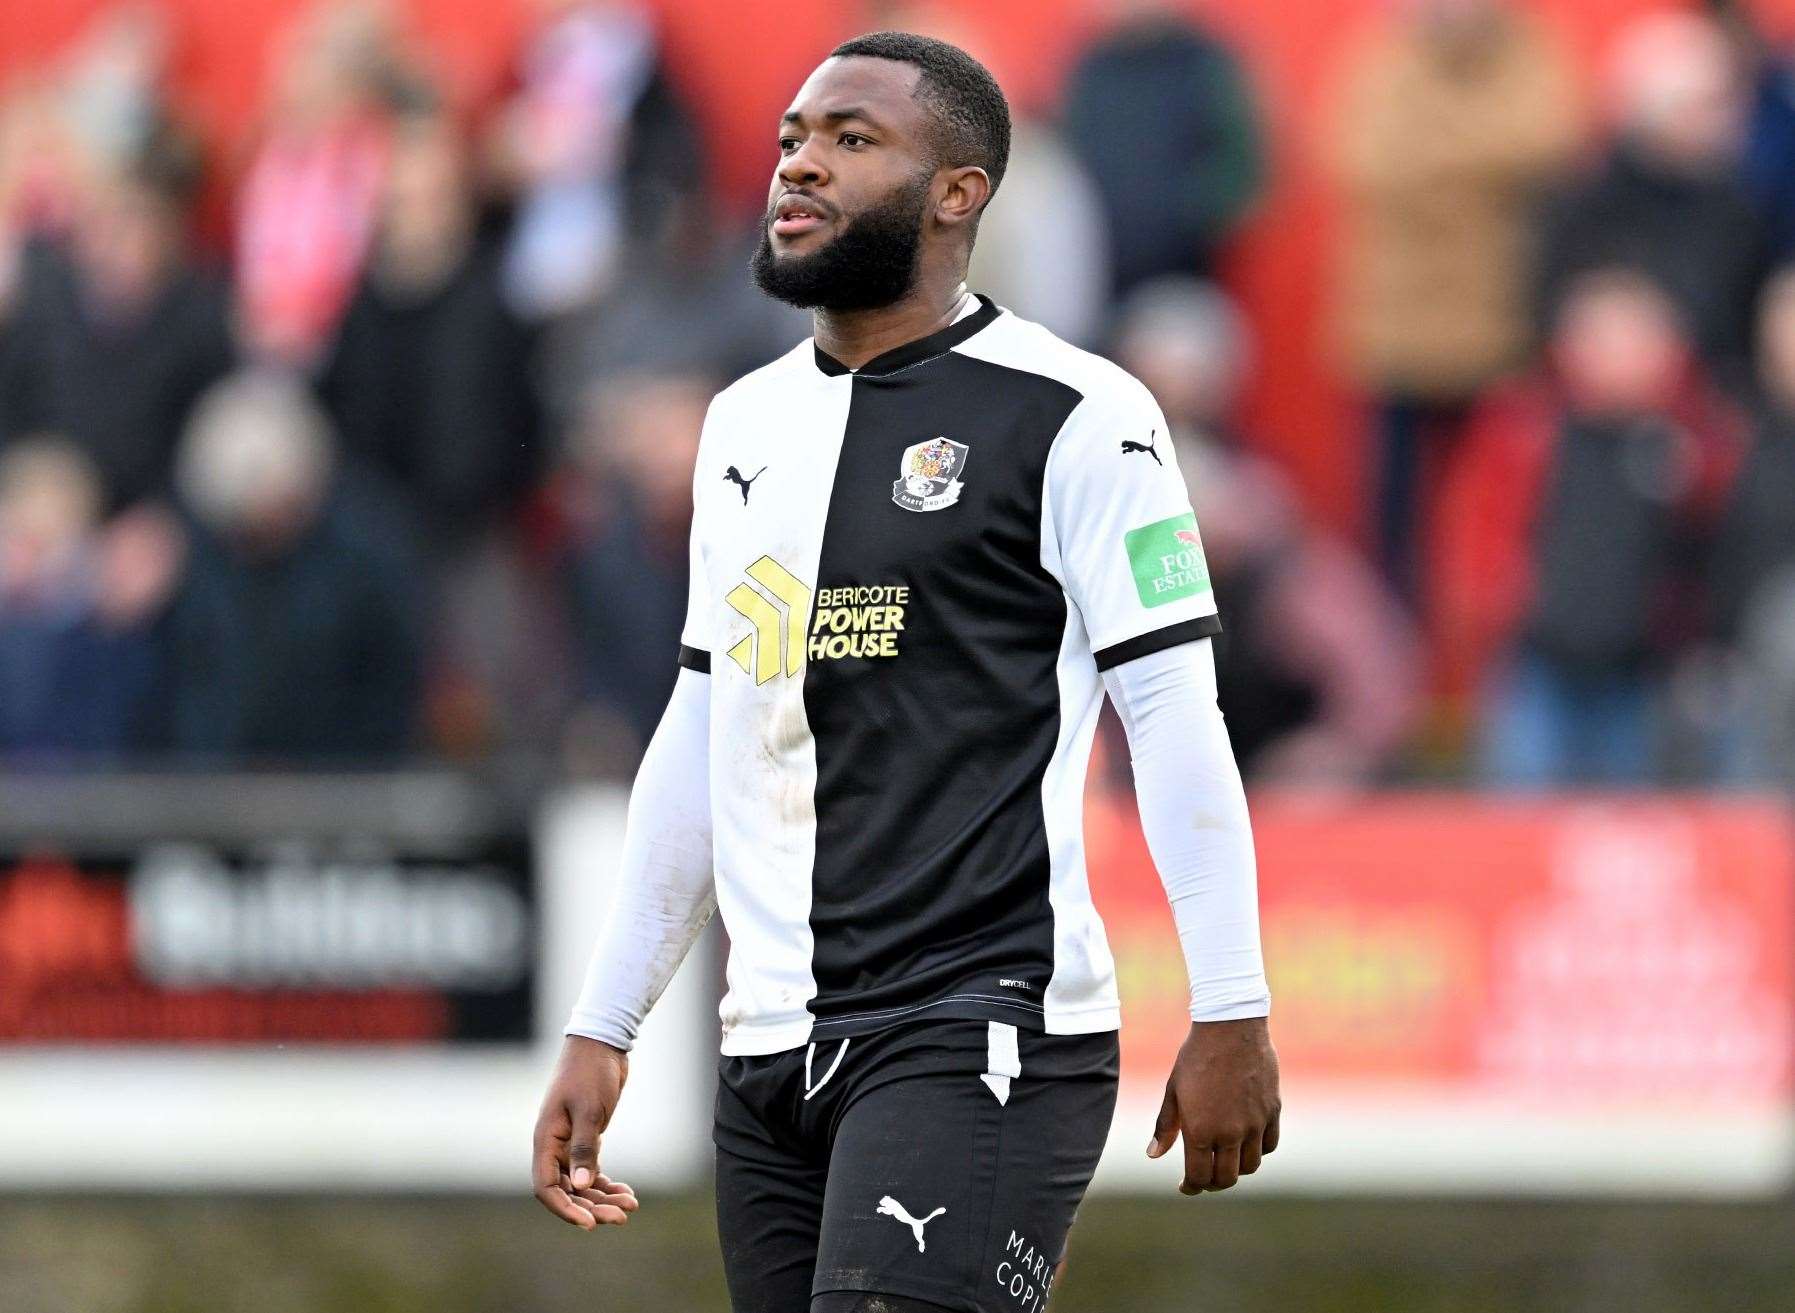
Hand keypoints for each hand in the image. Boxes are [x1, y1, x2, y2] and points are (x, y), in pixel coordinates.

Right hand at [532, 1035, 639, 1229]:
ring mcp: (569, 1142)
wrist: (602, 1043)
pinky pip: (591, 1169)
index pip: (546, 1186)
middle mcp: (554, 1145)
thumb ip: (585, 1148)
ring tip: (630, 1206)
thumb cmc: (591, 1072)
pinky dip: (606, 1182)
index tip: (590, 1223)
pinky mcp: (586, 1137)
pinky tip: (626, 1192)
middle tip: (622, 1216)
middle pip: (567, 1189)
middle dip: (592, 1206)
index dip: (564, 1209)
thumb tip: (580, 1186)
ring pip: (581, 1182)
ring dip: (602, 1197)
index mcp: (546, 1139)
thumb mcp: (590, 1109)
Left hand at [1147, 1017, 1279, 1194]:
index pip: (1199, 1178)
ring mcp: (1255, 1124)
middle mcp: (1231, 1133)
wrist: (1231, 1026)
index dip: (1191, 1187)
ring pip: (1251, 1166)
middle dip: (1212, 1184)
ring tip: (1224, 1159)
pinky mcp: (1273, 1111)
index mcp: (1201, 1130)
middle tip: (1204, 1178)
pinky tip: (1245, 1142)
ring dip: (1236, 1169)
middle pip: (1226, 1179)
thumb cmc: (1196, 1057)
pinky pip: (1269, 1145)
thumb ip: (1165, 1126)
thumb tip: (1154, 1155)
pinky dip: (1257, 1151)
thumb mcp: (1173, 1090)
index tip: (1185, 1186)